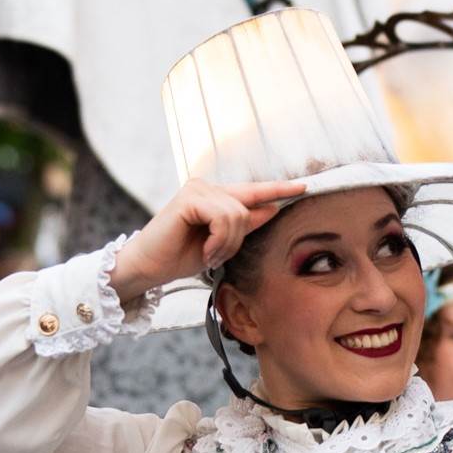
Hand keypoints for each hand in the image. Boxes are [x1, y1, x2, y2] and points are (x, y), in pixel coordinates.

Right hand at [111, 179, 305, 303]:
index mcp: (216, 196)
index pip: (253, 190)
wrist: (148, 267)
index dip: (279, 188)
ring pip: (238, 215)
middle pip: (248, 208)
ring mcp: (198, 190)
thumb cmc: (179, 255)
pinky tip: (205, 251)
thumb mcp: (220, 242)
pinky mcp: (189, 199)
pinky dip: (218, 241)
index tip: (304, 186)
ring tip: (208, 255)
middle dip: (238, 239)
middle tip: (214, 257)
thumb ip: (245, 224)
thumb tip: (273, 208)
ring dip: (226, 243)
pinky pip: (223, 218)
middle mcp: (208, 187)